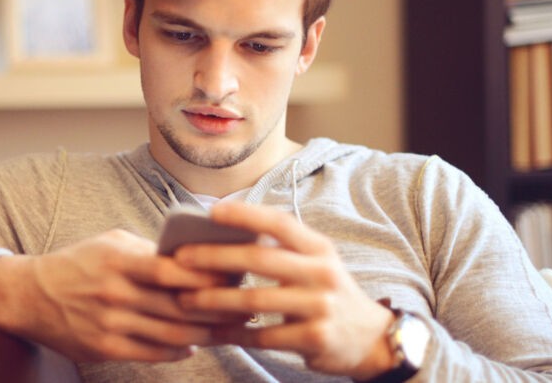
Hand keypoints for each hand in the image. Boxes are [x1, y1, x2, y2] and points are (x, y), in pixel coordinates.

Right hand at [0, 229, 231, 361]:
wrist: (28, 295)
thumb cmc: (78, 263)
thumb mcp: (110, 243)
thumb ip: (149, 250)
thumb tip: (195, 258)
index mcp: (119, 261)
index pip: (171, 269)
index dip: (207, 275)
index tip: (233, 276)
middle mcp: (114, 293)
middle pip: (178, 307)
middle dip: (216, 310)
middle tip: (242, 309)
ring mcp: (109, 324)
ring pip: (171, 334)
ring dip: (204, 334)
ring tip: (225, 330)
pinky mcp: (104, 348)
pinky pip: (152, 354)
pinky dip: (178, 351)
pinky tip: (192, 344)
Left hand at [173, 202, 395, 379]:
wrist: (370, 339)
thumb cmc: (327, 293)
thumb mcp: (316, 263)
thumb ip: (281, 249)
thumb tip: (224, 233)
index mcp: (319, 248)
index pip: (279, 222)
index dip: (245, 214)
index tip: (211, 212)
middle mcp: (322, 272)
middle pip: (259, 258)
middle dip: (215, 257)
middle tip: (181, 259)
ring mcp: (320, 306)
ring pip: (255, 300)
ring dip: (214, 300)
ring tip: (185, 300)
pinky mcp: (315, 338)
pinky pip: (264, 335)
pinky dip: (234, 333)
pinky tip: (213, 332)